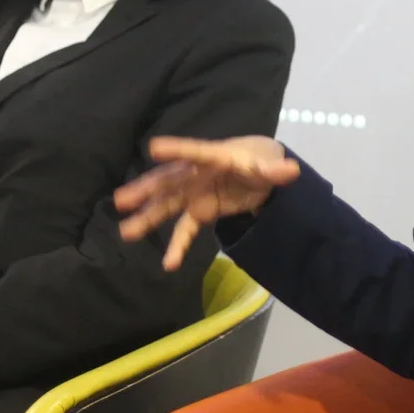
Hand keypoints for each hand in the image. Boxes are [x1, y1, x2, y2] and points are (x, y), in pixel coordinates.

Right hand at [114, 135, 299, 269]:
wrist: (258, 171)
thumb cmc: (259, 160)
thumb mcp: (268, 166)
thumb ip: (276, 170)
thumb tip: (292, 171)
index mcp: (215, 156)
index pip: (195, 152)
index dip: (177, 150)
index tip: (153, 148)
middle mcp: (197, 173)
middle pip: (169, 181)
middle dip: (146, 189)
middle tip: (121, 200)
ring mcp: (194, 192)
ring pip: (167, 205)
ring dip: (148, 217)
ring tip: (126, 232)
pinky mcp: (199, 210)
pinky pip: (185, 228)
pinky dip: (177, 245)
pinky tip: (169, 264)